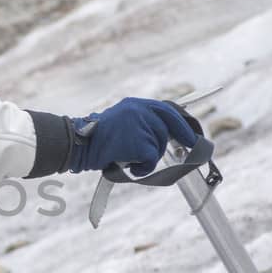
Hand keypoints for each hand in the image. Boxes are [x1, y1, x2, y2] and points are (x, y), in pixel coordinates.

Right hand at [68, 98, 196, 176]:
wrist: (79, 144)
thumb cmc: (97, 139)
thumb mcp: (122, 122)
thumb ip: (141, 124)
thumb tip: (167, 136)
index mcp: (135, 104)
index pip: (166, 110)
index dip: (182, 124)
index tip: (191, 136)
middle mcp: (139, 110)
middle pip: (166, 130)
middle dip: (169, 145)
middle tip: (180, 153)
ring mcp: (139, 125)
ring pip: (158, 146)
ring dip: (148, 158)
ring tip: (129, 158)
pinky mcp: (139, 143)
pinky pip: (151, 160)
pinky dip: (143, 168)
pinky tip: (129, 166)